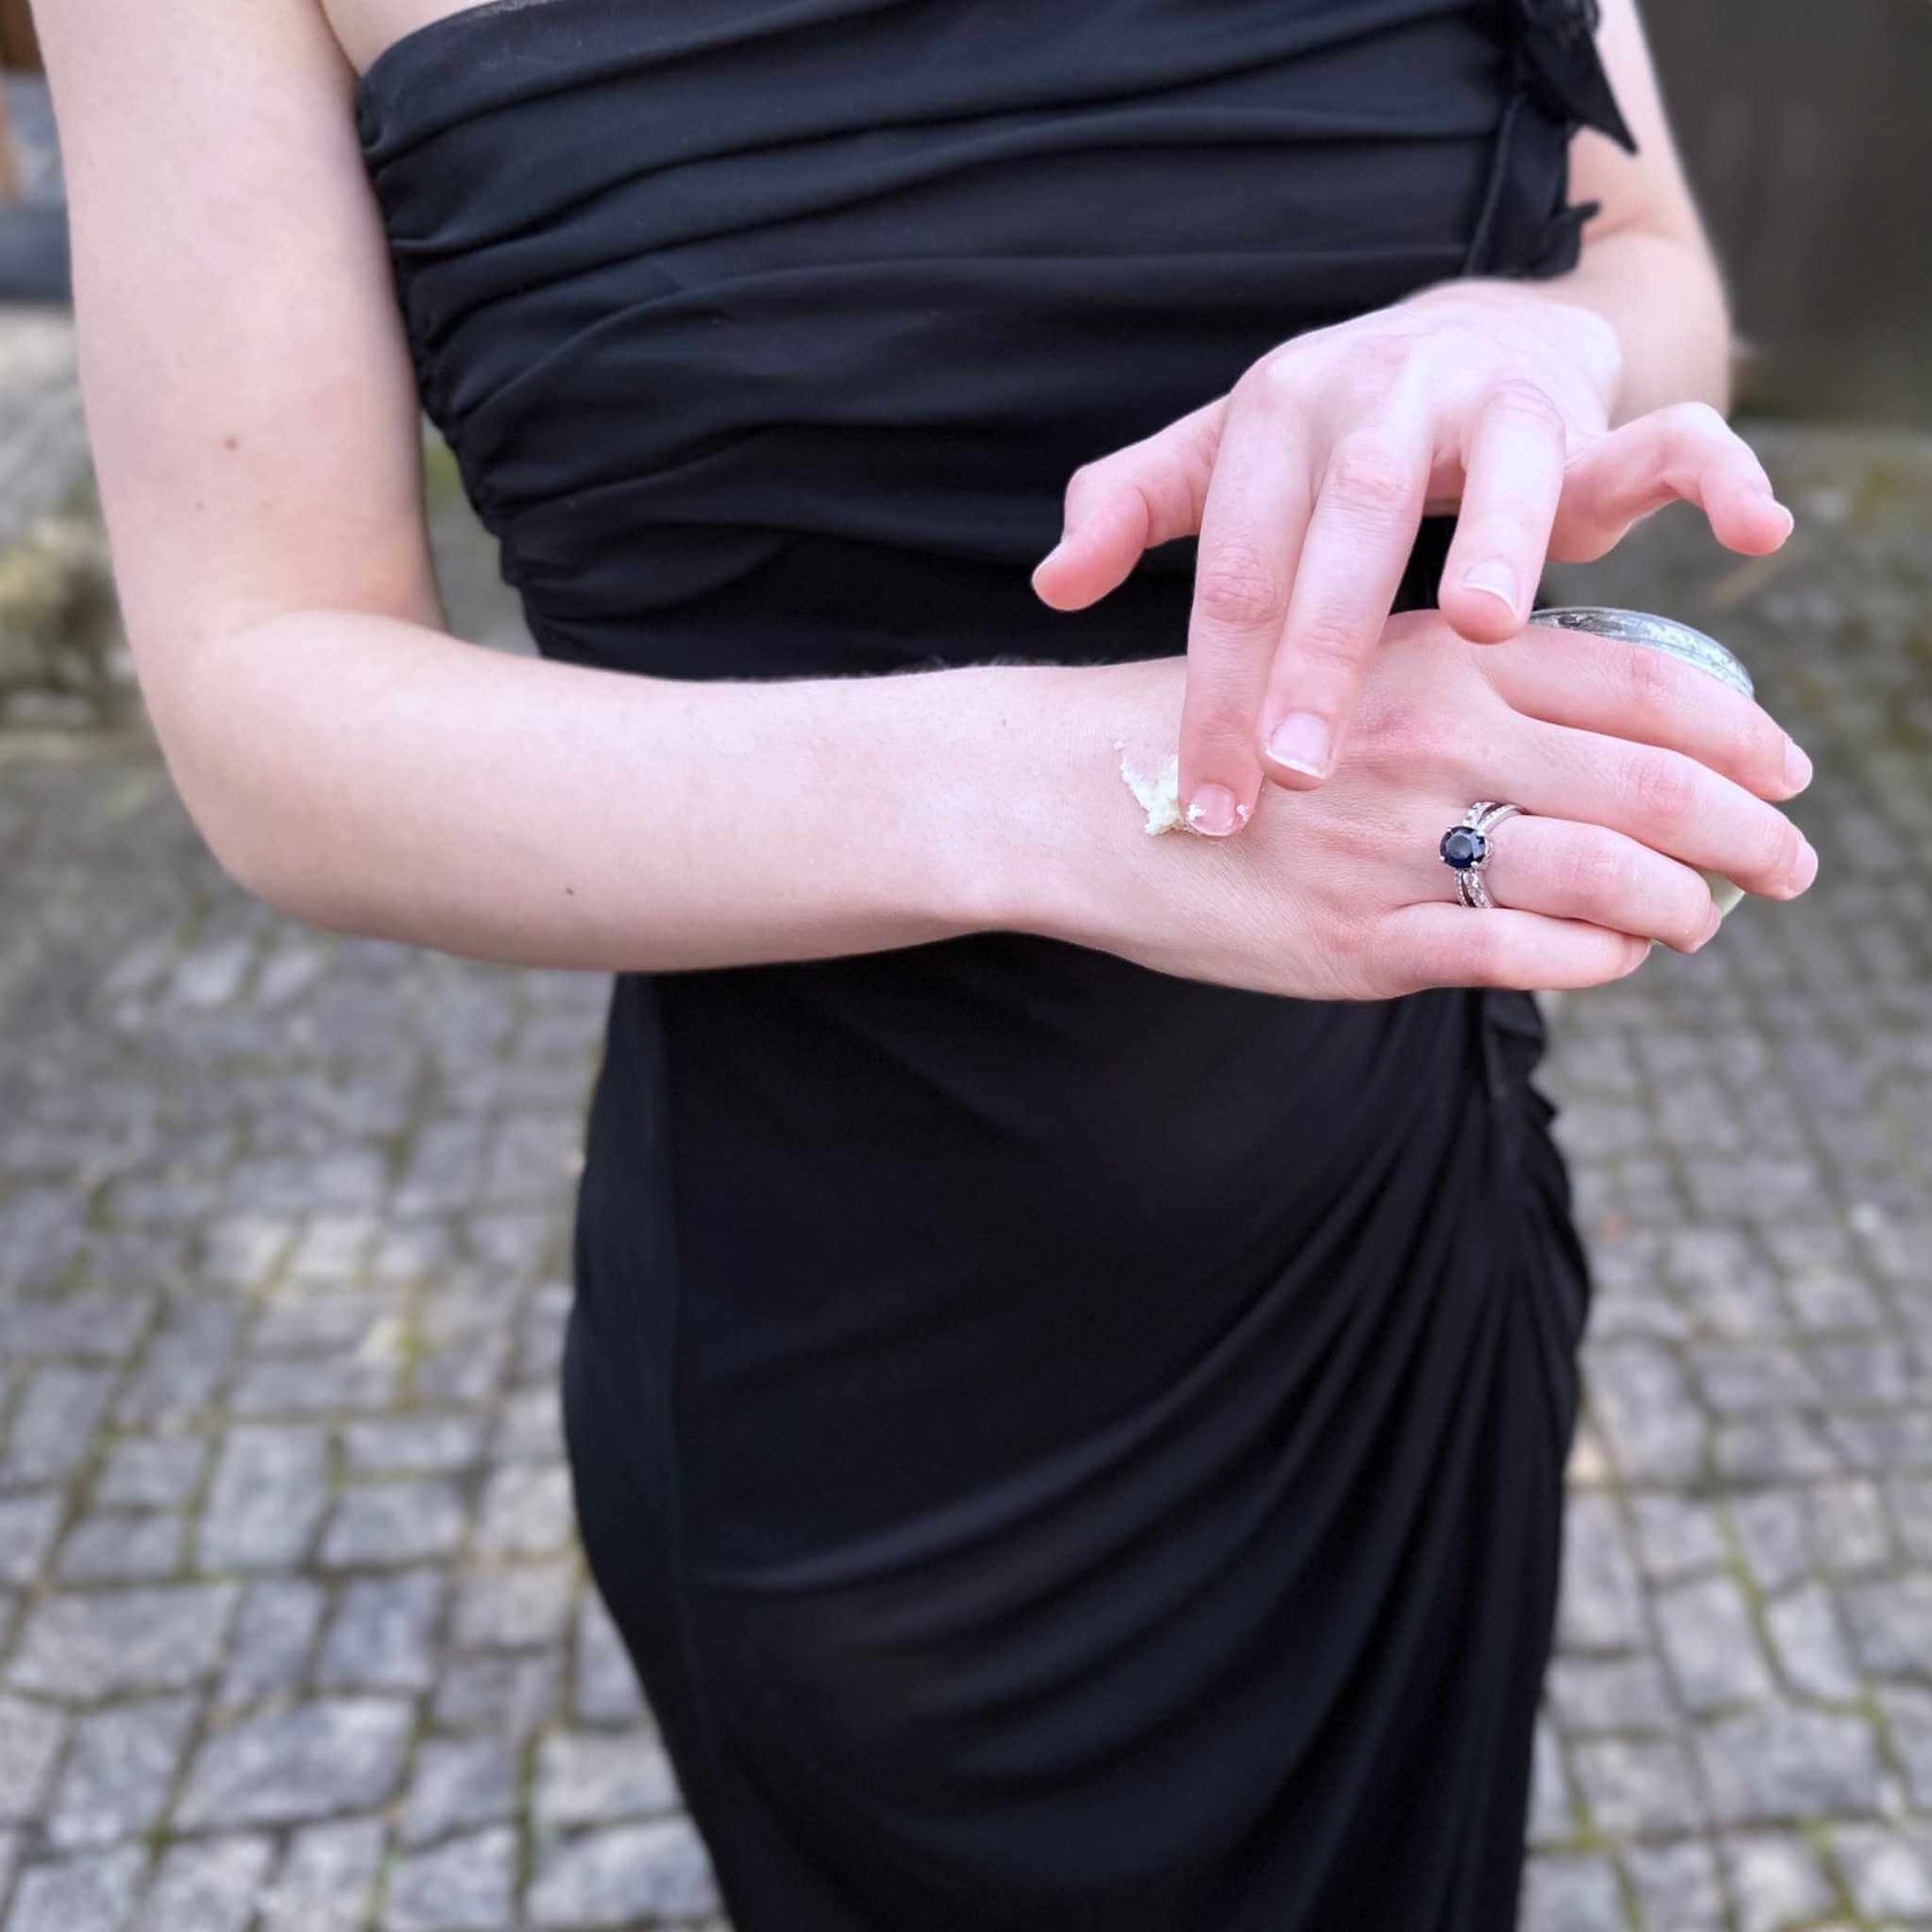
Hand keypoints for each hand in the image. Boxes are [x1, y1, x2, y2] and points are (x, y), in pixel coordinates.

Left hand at [1029, 282, 1796, 834]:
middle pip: (1344, 527)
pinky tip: (1757, 531)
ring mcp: (1490, 397)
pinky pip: (1665, 432)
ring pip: (1495, 462)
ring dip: (1492, 537)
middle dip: (1317, 651)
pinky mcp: (1588, 410)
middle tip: (1298, 771)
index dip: (1214, 691)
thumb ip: (1136, 512)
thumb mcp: (1221, 460)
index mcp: (1275, 420)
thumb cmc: (1322, 433)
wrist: (1453, 332)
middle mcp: (1379, 395)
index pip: (1234, 573)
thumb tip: (1049, 585)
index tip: (1206, 805)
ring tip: (1479, 623)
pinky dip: (1712, 471)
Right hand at [1030, 611, 1816, 1000]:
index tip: (1785, 764)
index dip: (1742, 728)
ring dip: (1689, 906)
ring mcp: (1402, 843)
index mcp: (1442, 657)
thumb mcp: (1346, 664)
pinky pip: (1523, 955)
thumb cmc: (1220, 726)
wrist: (1078, 794)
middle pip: (1657, 783)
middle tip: (1795, 861)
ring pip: (1609, 875)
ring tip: (1711, 921)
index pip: (1646, 685)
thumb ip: (1461, 686)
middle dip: (1752, 830)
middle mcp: (1439, 740)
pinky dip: (1597, 958)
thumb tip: (1579, 728)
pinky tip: (1615, 958)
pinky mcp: (1362, 938)